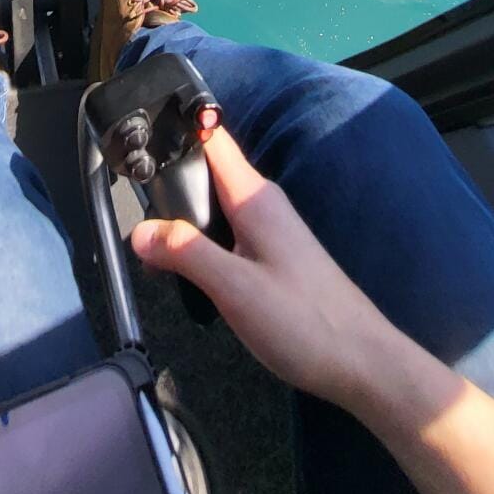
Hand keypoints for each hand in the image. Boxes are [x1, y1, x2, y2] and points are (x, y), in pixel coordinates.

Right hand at [130, 125, 400, 409]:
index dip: (176, 129)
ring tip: (151, 253)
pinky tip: (187, 275)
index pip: (212, 139)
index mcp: (254, 198)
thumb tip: (140, 231)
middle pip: (207, 175)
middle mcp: (264, 205)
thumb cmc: (305, 323)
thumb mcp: (234, 288)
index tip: (138, 135)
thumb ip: (186, 254)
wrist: (362, 363)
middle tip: (130, 215)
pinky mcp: (275, 258)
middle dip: (169, 190)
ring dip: (184, 225)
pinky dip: (202, 248)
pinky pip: (228, 237)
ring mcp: (272, 232)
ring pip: (215, 210)